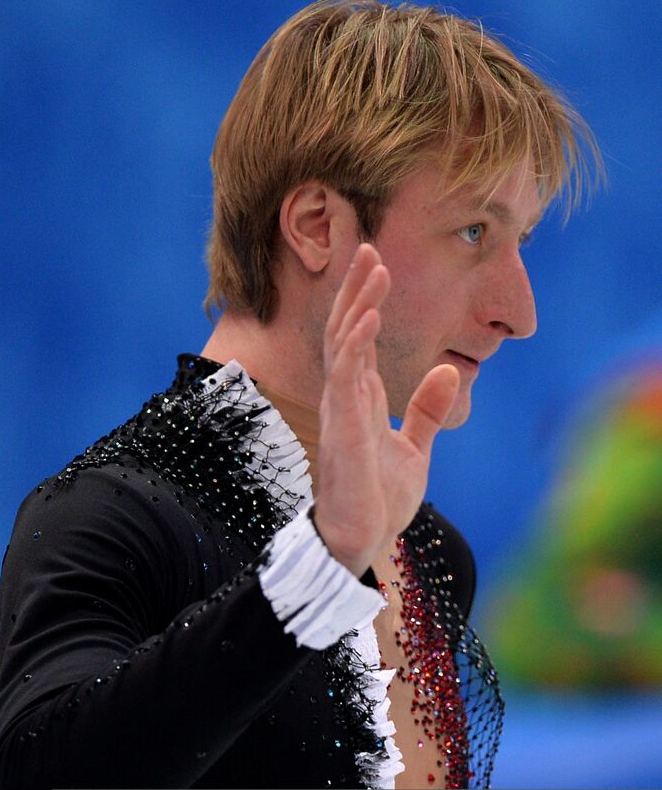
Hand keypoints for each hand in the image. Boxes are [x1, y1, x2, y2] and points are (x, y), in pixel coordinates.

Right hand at [314, 242, 459, 576]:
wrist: (362, 543)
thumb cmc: (379, 501)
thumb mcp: (414, 449)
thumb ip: (426, 411)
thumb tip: (448, 369)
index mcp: (360, 401)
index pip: (360, 340)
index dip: (367, 301)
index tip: (379, 264)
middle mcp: (345, 399)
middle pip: (347, 331)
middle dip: (357, 289)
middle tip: (369, 246)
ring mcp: (341, 411)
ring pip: (344, 344)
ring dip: (358, 304)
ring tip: (374, 267)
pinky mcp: (343, 429)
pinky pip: (345, 378)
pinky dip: (357, 345)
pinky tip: (370, 317)